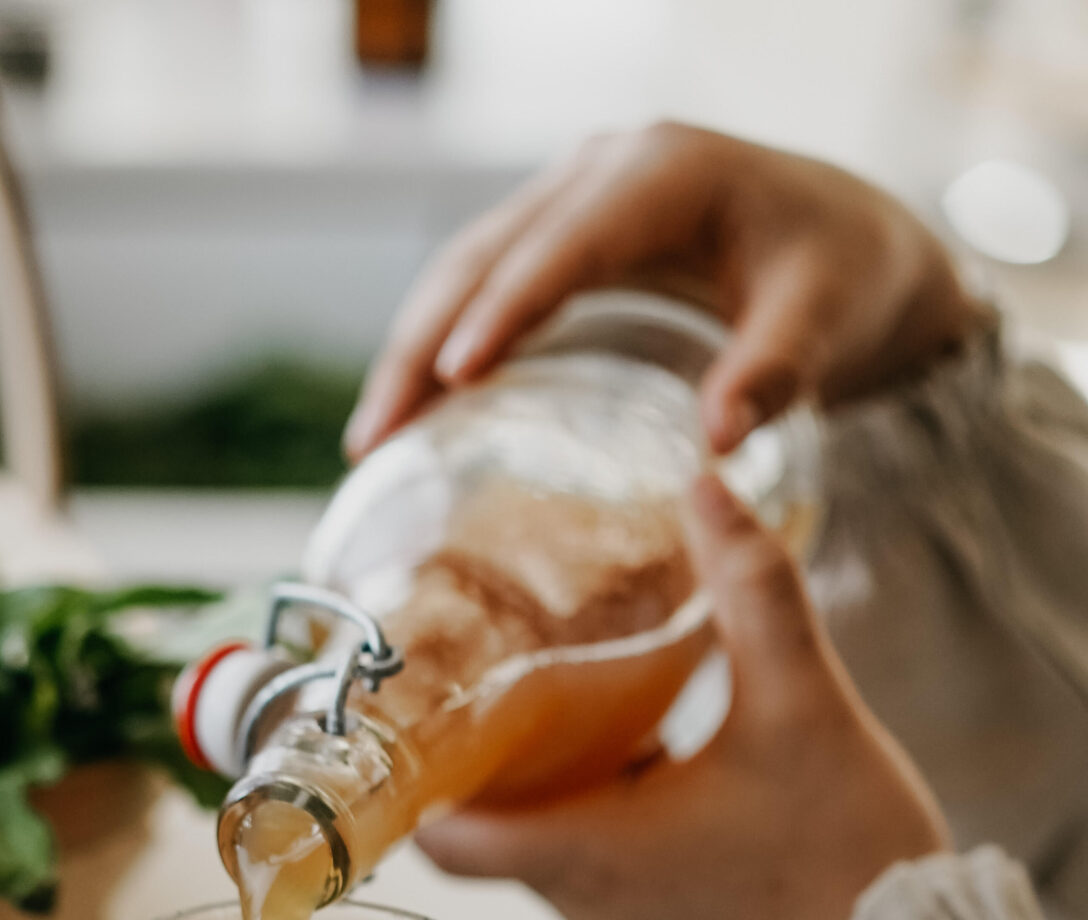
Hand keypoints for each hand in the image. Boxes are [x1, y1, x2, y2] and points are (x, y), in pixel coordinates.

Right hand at [346, 122, 984, 458]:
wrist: (852, 244)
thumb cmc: (840, 278)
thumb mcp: (824, 323)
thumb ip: (775, 374)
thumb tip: (719, 443)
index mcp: (665, 172)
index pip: (566, 243)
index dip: (506, 308)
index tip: (455, 376)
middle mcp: (605, 169)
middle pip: (487, 253)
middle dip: (423, 343)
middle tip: (376, 439)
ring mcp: (575, 197)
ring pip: (466, 268)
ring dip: (413, 351)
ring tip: (372, 445)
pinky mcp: (562, 234)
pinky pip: (483, 286)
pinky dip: (440, 346)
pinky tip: (410, 418)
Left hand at [416, 476, 948, 919]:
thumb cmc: (849, 860)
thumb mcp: (803, 705)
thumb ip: (753, 591)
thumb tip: (705, 485)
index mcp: (587, 853)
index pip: (442, 837)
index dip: (408, 775)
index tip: (405, 704)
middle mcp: (584, 900)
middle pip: (482, 822)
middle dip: (473, 745)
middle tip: (474, 654)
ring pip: (538, 837)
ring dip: (534, 772)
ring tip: (541, 679)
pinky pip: (590, 855)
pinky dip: (586, 800)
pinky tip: (624, 736)